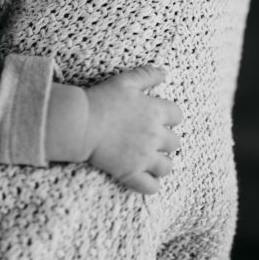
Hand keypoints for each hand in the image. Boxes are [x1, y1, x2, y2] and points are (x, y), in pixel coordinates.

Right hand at [84, 64, 181, 194]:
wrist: (81, 123)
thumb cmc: (102, 99)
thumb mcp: (125, 81)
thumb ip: (147, 75)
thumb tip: (166, 73)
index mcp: (155, 111)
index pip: (177, 115)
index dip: (170, 117)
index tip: (160, 118)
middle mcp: (155, 135)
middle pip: (175, 143)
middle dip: (166, 141)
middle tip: (153, 139)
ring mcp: (144, 157)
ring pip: (167, 167)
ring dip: (161, 163)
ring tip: (151, 160)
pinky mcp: (132, 173)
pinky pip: (152, 187)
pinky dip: (151, 185)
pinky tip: (145, 178)